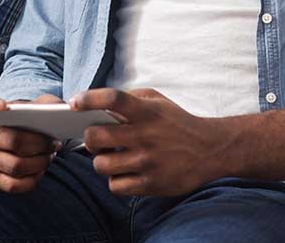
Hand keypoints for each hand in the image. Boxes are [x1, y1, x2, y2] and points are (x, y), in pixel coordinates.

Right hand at [0, 93, 63, 193]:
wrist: (32, 139)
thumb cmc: (36, 120)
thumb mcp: (44, 106)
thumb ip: (50, 104)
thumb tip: (63, 110)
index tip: (1, 105)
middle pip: (14, 141)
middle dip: (40, 144)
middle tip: (54, 143)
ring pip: (16, 166)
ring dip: (40, 163)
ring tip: (49, 156)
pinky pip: (13, 185)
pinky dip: (33, 179)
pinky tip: (40, 170)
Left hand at [72, 88, 222, 195]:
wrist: (210, 149)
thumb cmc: (177, 122)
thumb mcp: (158, 101)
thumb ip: (130, 98)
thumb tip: (97, 104)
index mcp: (146, 112)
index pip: (113, 99)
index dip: (89, 99)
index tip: (74, 102)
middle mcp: (146, 136)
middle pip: (96, 137)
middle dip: (90, 138)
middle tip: (97, 139)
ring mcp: (148, 162)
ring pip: (101, 165)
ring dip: (102, 161)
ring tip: (112, 157)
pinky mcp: (151, 184)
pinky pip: (115, 186)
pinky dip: (115, 180)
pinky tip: (124, 172)